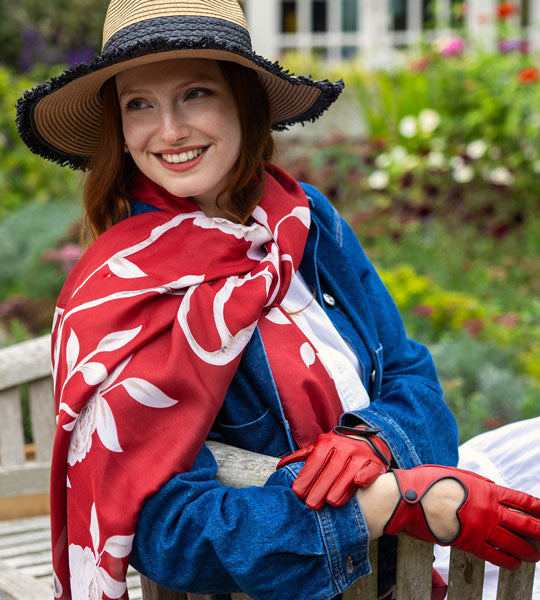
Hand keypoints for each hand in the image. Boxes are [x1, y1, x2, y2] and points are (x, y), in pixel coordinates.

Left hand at [277, 426, 391, 508]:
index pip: (315, 461)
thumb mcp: (321, 447)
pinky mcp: (376, 462)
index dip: (306, 477)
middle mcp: (344, 446)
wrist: (369, 438)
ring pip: (349, 471)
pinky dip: (365, 475)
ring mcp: (361, 454)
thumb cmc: (340, 447)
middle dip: (320, 487)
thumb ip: (303, 457)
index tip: (298, 492)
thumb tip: (280, 466)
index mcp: (328, 442)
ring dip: (340, 487)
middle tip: (311, 505)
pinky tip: (358, 483)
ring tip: (330, 503)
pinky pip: (370, 469)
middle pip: (331, 469)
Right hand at [384, 465, 539, 569]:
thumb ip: (480, 483)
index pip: (522, 500)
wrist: (409, 499)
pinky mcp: (469, 543)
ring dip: (529, 550)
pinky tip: (515, 564)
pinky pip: (496, 555)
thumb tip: (495, 489)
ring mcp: (481, 527)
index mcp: (487, 489)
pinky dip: (509, 561)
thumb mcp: (458, 474)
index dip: (539, 508)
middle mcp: (489, 509)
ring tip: (536, 555)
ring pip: (514, 543)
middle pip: (525, 523)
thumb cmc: (429, 482)